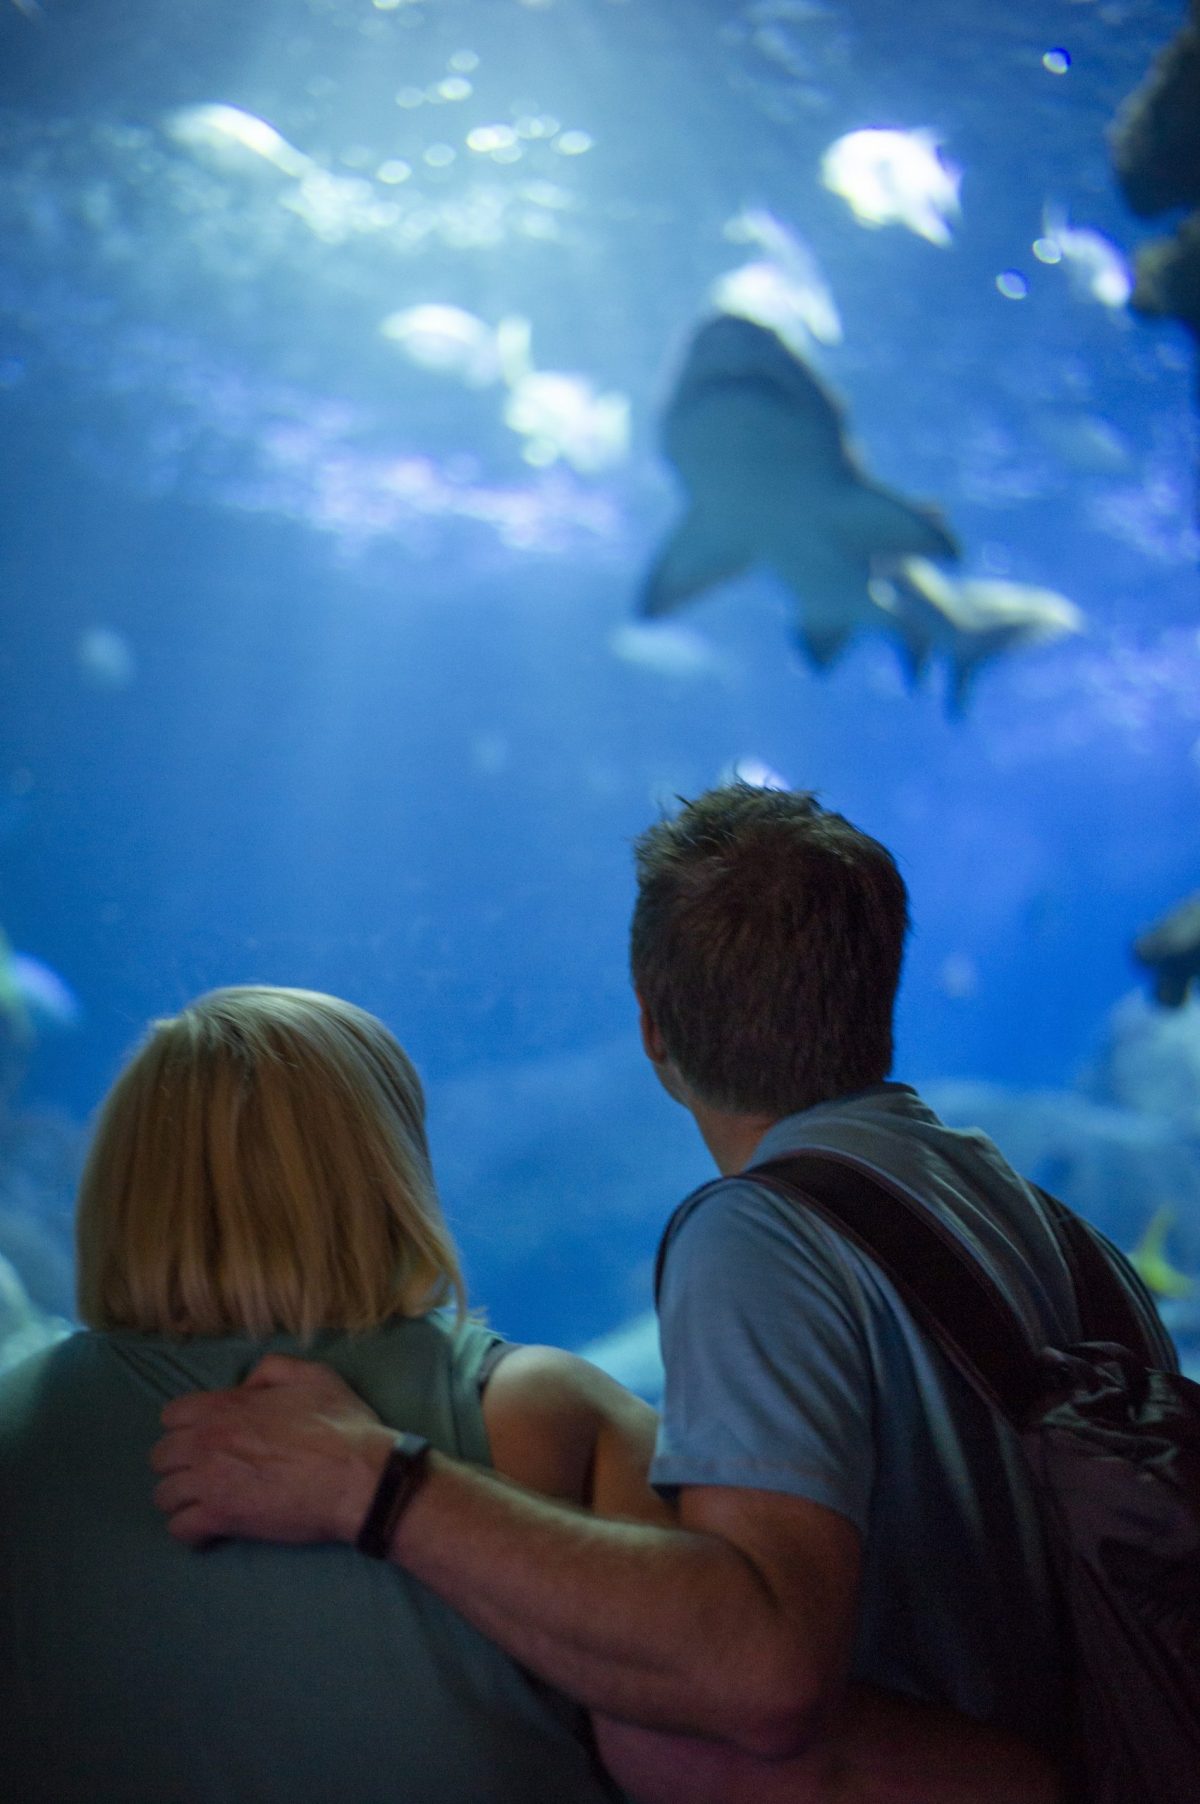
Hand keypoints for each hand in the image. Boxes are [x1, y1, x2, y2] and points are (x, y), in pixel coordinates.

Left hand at [151, 1353, 394, 1547]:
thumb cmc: (341, 1426)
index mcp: (225, 1406)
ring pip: (164, 1495)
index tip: (206, 1438)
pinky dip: (190, 1531)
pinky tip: (209, 1529)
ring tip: (205, 1502)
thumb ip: (272, 1369)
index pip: (172, 1415)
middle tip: (205, 1471)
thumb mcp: (313, 1375)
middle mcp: (208, 1441)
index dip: (187, 1426)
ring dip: (181, 1498)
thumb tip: (247, 1384)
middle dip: (179, 1463)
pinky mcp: (221, 1518)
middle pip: (161, 1456)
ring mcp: (210, 1481)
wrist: (359, 1478)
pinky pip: (179, 1529)